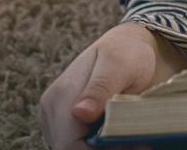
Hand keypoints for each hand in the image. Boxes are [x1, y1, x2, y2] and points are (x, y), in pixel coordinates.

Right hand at [40, 23, 186, 149]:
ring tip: (124, 137)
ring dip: (98, 149)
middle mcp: (52, 108)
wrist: (125, 46)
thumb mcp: (120, 65)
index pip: (69, 143)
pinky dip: (94, 146)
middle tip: (134, 143)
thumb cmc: (128, 53)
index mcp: (63, 94)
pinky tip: (113, 136)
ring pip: (71, 148)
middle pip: (68, 149)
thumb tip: (79, 113)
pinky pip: (75, 143)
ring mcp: (54, 117)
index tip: (128, 146)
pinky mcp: (62, 124)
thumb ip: (101, 87)